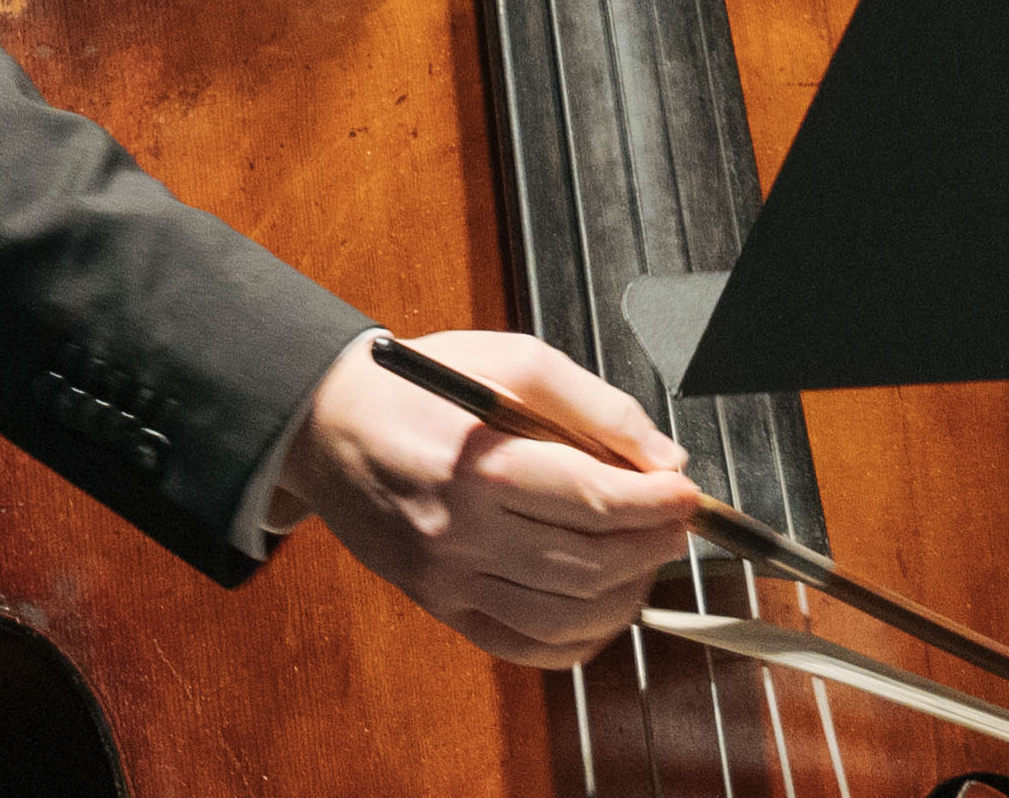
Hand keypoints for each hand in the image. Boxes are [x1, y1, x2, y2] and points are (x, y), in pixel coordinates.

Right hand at [265, 330, 701, 666]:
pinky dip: (582, 637)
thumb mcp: (506, 360)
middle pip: (590, 563)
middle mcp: (459, 533)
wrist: (323, 424)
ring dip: (629, 593)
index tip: (685, 491)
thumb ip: (592, 403)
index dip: (656, 503)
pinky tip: (603, 605)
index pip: (593, 501)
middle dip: (653, 545)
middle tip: (676, 522)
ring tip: (644, 557)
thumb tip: (662, 456)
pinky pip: (529, 647)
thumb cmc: (414, 385)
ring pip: (570, 617)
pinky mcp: (441, 607)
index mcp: (475, 466)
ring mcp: (447, 581)